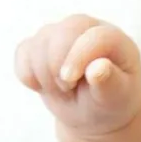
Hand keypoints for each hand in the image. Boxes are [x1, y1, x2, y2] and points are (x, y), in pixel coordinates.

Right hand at [15, 14, 140, 135]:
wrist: (94, 113)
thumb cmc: (111, 103)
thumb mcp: (117, 98)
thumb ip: (110, 83)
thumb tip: (98, 68)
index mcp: (112, 38)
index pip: (92, 37)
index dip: (77, 57)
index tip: (69, 82)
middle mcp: (84, 28)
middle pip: (60, 34)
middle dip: (58, 68)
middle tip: (69, 90)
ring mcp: (59, 34)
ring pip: (38, 45)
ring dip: (46, 77)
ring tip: (65, 91)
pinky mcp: (39, 45)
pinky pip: (23, 55)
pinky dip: (30, 77)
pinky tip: (47, 87)